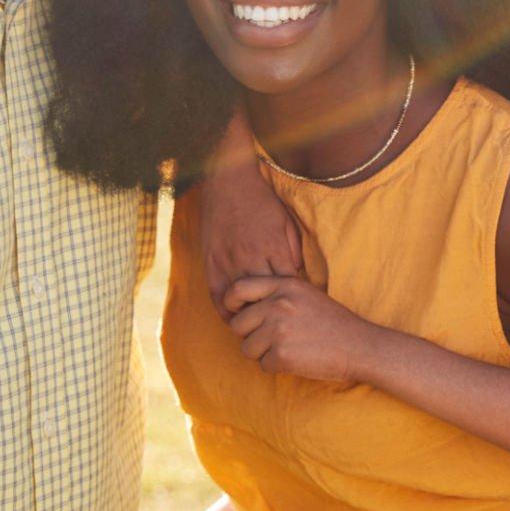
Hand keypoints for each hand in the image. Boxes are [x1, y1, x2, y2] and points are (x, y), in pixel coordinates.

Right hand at [194, 162, 303, 317]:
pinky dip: (226, 311)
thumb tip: (297, 277)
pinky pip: (217, 296)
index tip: (299, 309)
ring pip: (242, 302)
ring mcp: (228, 262)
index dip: (294, 300)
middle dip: (275, 313)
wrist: (228, 182)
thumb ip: (294, 251)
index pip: (289, 286)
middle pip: (266, 299)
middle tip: (283, 326)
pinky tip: (234, 319)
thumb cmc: (262, 202)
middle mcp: (251, 258)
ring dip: (251, 316)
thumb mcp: (288, 222)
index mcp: (274, 248)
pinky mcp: (211, 264)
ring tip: (260, 328)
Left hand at [225, 276, 382, 383]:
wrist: (359, 346)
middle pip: (238, 324)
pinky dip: (277, 366)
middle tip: (275, 339)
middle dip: (251, 335)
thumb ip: (276, 294)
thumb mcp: (306, 295)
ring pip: (247, 348)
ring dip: (263, 353)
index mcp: (285, 286)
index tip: (236, 313)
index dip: (230, 303)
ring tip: (290, 348)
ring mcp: (279, 330)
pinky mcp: (281, 355)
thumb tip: (242, 307)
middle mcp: (279, 304)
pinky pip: (263, 365)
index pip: (238, 288)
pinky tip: (298, 359)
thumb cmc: (333, 323)